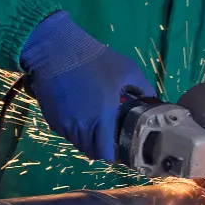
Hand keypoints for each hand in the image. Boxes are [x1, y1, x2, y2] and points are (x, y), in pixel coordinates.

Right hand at [20, 11, 154, 162]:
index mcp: (102, 118)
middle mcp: (82, 126)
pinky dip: (74, 130)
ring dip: (87, 140)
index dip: (115, 154)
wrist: (56, 49)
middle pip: (91, 152)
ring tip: (95, 126)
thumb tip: (153, 100)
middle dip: (101, 148)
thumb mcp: (127, 70)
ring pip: (77, 143)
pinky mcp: (51, 118)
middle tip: (109, 137)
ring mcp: (64, 123)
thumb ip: (143, 88)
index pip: (106, 153)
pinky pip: (65, 133)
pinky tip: (80, 116)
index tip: (121, 146)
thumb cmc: (94, 59)